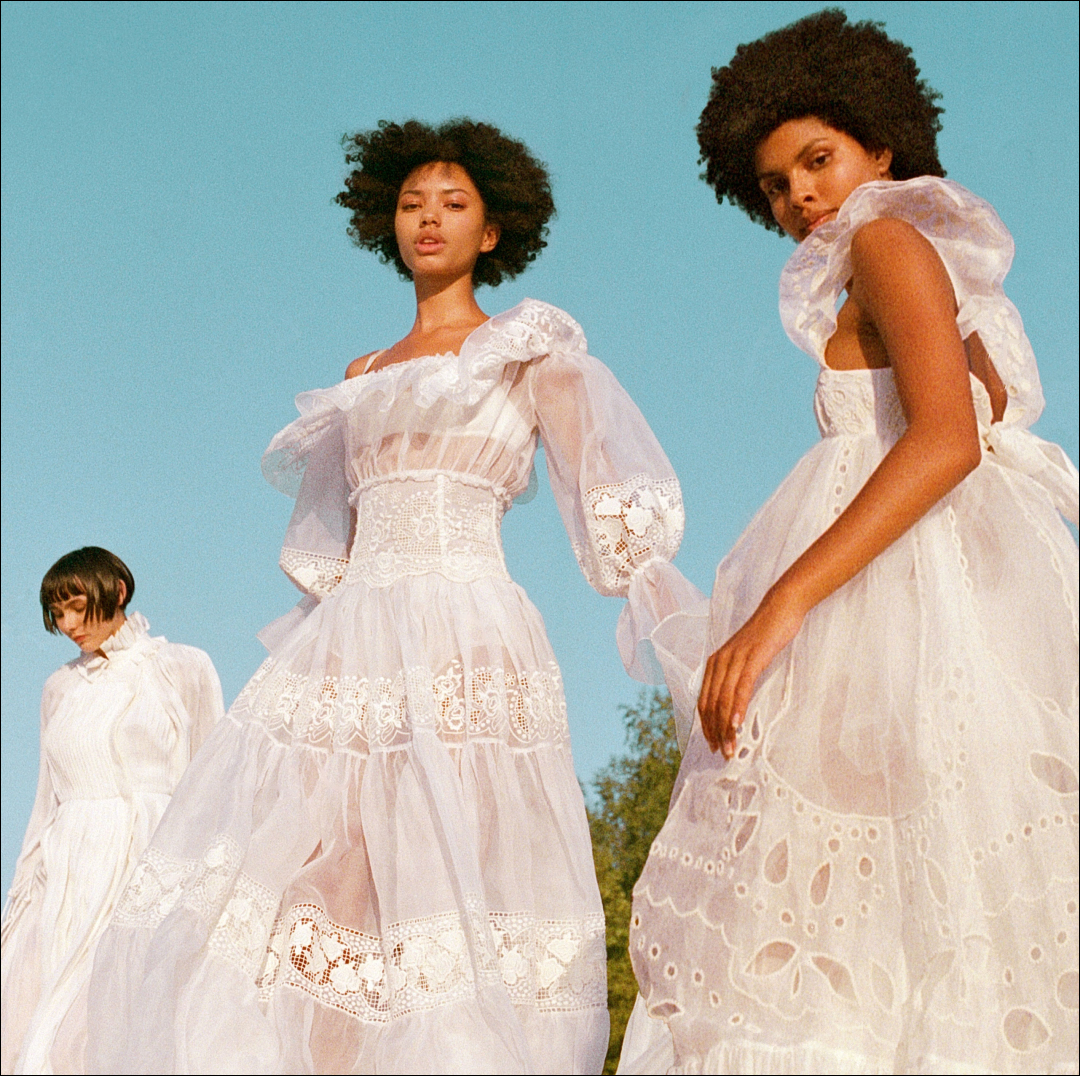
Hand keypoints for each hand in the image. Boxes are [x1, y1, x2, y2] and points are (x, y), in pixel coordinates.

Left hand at [698, 584, 806, 757]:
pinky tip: (737, 724)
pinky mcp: (751, 658)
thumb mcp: (746, 659)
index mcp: (715, 664)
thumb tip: (735, 704)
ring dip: (725, 727)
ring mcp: (734, 659)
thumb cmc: (766, 636)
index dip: (706, 725)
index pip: (704, 701)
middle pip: (710, 704)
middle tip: (721, 754)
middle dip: (714, 732)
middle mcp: (719, 662)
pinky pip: (741, 686)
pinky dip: (737, 707)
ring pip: (723, 699)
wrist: (780, 609)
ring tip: (729, 747)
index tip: (712, 745)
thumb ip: (737, 678)